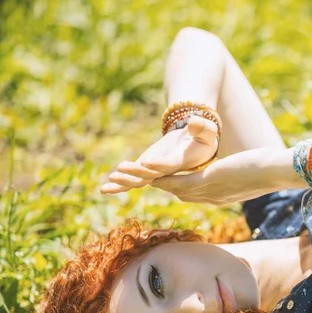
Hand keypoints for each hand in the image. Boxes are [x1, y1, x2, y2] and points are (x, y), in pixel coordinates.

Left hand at [101, 115, 218, 193]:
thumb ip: (202, 127)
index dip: (159, 164)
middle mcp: (169, 172)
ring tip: (110, 179)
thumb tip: (194, 122)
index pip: (170, 164)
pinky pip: (134, 182)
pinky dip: (120, 187)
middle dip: (136, 173)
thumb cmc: (203, 138)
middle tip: (120, 169)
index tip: (146, 162)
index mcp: (183, 162)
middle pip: (152, 175)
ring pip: (140, 181)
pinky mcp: (147, 172)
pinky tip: (104, 190)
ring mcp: (157, 174)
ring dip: (125, 181)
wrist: (196, 147)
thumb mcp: (207, 131)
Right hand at [149, 147, 284, 205]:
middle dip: (160, 187)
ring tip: (135, 176)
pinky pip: (179, 181)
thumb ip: (241, 173)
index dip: (176, 188)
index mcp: (222, 195)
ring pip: (174, 189)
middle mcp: (213, 197)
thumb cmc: (271, 168)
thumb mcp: (251, 172)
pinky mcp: (210, 180)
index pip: (193, 194)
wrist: (279, 171)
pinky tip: (148, 173)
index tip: (162, 180)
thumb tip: (248, 168)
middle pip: (179, 195)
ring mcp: (210, 190)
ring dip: (154, 183)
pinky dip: (162, 178)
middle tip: (139, 179)